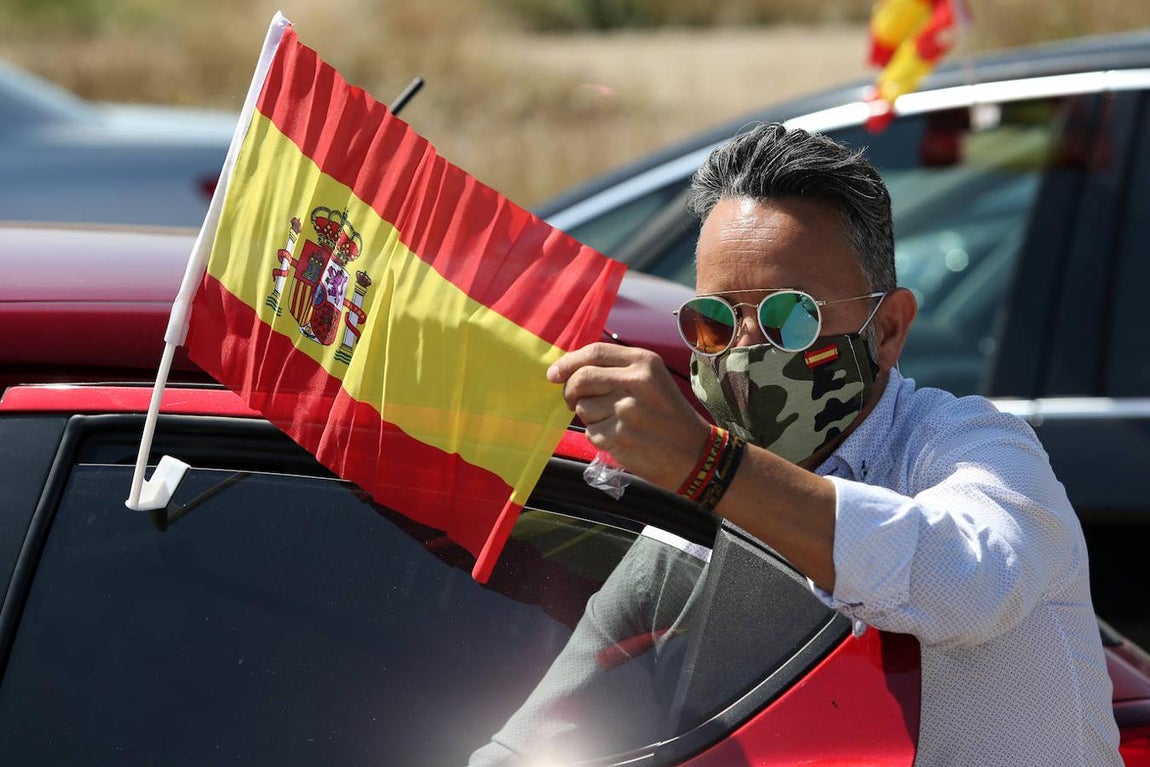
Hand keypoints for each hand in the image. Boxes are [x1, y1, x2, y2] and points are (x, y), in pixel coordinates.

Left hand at [547, 342, 710, 489]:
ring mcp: (627, 410)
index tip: (553, 374)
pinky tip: (618, 437)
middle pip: (581, 379)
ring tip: (612, 421)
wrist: (691, 452)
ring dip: (589, 417)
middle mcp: (636, 382)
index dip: (568, 362)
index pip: (594, 353)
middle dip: (569, 391)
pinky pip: (590, 432)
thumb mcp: (651, 379)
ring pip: (582, 408)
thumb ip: (616, 369)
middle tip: (572, 401)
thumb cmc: (665, 413)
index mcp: (644, 362)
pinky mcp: (620, 436)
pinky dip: (598, 436)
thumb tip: (568, 370)